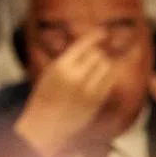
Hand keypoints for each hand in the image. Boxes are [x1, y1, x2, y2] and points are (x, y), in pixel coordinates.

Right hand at [13, 31, 115, 156]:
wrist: (45, 123)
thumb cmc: (46, 96)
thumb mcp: (51, 72)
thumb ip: (69, 59)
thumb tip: (92, 45)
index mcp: (60, 67)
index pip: (84, 45)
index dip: (95, 37)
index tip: (103, 32)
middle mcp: (75, 77)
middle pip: (96, 54)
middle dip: (95, 55)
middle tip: (89, 60)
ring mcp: (88, 89)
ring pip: (106, 65)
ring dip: (102, 64)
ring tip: (92, 71)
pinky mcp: (97, 99)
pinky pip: (110, 80)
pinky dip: (107, 76)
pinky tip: (98, 79)